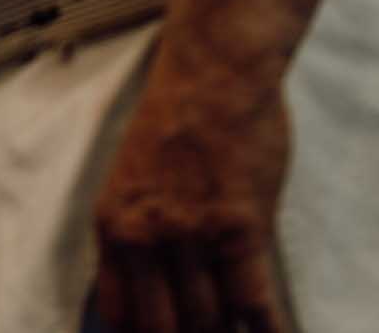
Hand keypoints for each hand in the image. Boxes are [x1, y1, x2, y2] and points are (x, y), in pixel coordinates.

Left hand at [83, 0, 341, 329]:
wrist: (214, 71)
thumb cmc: (177, 121)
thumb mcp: (132, 180)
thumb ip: (138, 236)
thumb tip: (153, 293)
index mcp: (112, 224)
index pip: (120, 314)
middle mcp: (145, 236)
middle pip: (166, 327)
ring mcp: (192, 234)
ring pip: (211, 320)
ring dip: (227, 332)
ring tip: (236, 330)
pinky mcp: (241, 227)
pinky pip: (252, 302)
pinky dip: (265, 330)